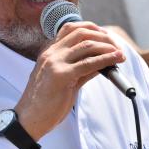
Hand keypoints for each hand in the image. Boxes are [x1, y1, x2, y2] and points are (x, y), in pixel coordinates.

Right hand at [15, 21, 124, 140]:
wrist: (28, 120)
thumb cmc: (45, 103)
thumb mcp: (62, 79)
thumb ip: (80, 69)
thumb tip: (102, 63)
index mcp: (48, 51)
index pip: (70, 28)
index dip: (91, 28)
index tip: (105, 35)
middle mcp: (51, 53)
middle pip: (81, 33)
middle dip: (103, 37)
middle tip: (117, 46)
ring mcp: (55, 63)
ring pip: (87, 45)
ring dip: (108, 48)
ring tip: (121, 54)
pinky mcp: (62, 76)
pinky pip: (89, 63)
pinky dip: (106, 60)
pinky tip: (116, 60)